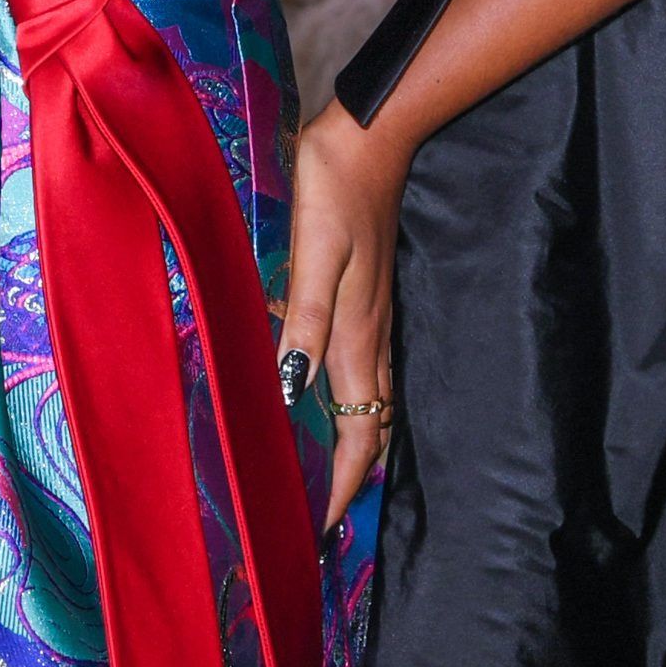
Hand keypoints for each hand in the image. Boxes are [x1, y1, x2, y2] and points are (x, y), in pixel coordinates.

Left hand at [279, 103, 404, 521]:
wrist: (371, 137)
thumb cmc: (335, 191)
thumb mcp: (314, 256)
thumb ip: (304, 323)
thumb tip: (292, 394)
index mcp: (358, 339)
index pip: (361, 437)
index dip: (346, 486)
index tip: (325, 529)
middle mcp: (371, 338)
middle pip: (370, 429)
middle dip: (352, 477)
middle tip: (323, 516)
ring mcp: (373, 317)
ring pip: (369, 401)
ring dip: (353, 443)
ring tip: (327, 475)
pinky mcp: (367, 295)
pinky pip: (363, 368)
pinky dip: (349, 402)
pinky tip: (324, 396)